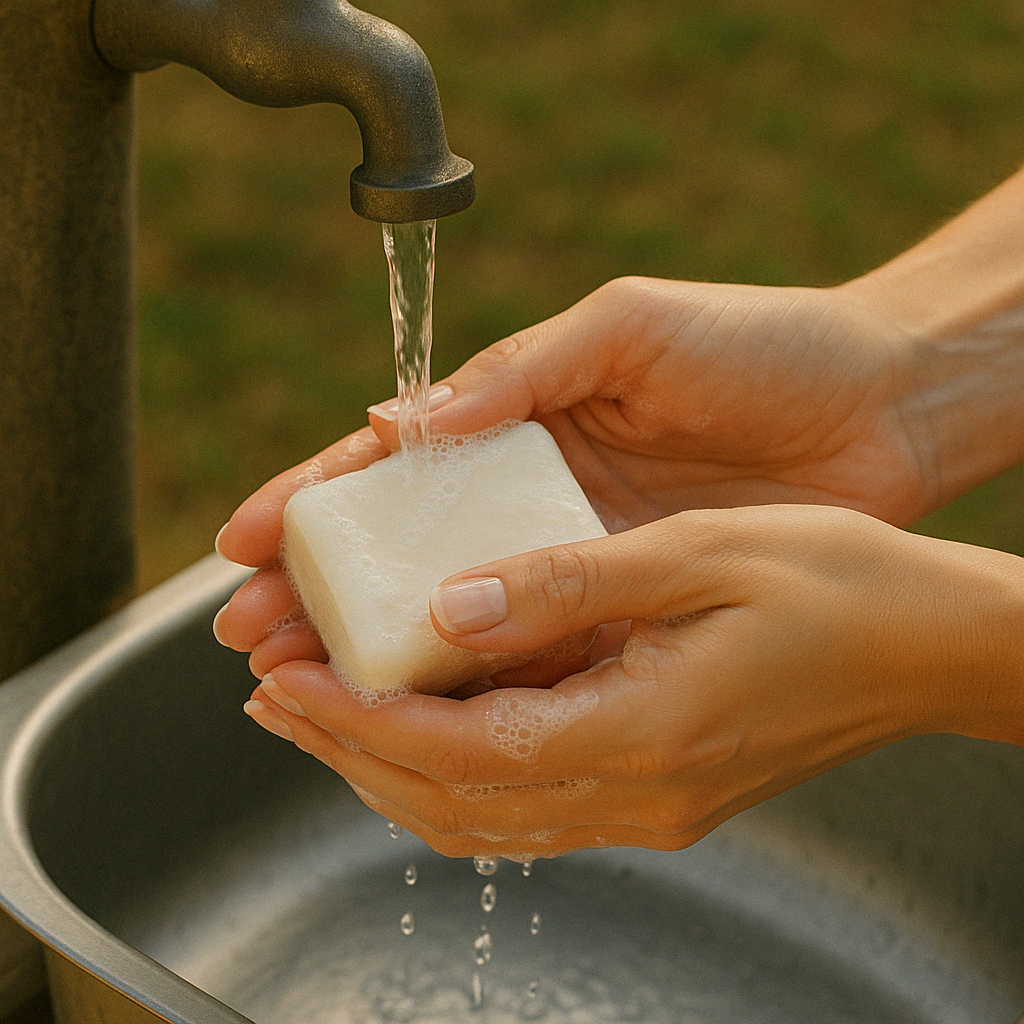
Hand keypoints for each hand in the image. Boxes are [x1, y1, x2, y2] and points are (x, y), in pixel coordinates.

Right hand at [215, 274, 928, 676]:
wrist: (878, 406)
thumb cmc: (758, 344)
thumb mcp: (628, 327)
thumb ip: (521, 369)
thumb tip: (405, 420)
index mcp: (522, 421)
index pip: (395, 465)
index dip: (315, 498)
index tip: (243, 535)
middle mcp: (535, 495)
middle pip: (406, 551)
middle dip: (320, 590)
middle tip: (248, 632)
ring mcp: (576, 556)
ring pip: (458, 611)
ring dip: (381, 646)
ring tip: (303, 680)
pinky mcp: (627, 606)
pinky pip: (539, 647)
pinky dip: (477, 677)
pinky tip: (418, 707)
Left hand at [238, 503, 1023, 857]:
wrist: (931, 644)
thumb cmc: (837, 583)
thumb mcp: (698, 553)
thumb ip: (570, 584)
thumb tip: (454, 604)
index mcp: (644, 729)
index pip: (458, 748)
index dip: (356, 717)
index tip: (284, 675)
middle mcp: (639, 790)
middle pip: (452, 799)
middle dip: (348, 748)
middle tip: (273, 692)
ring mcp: (652, 802)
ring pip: (482, 813)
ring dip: (389, 764)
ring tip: (321, 708)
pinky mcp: (662, 788)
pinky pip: (528, 799)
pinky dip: (453, 765)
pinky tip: (424, 718)